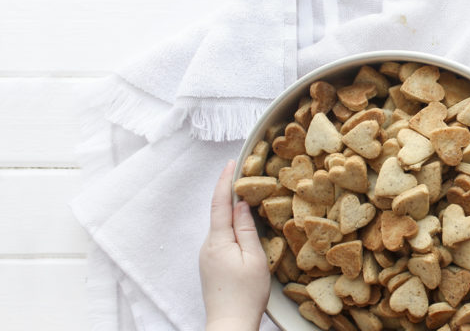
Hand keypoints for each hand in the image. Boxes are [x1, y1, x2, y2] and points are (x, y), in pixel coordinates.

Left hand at [199, 160, 269, 330]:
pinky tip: (245, 228)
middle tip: (246, 175)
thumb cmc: (245, 295)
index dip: (225, 181)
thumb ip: (246, 229)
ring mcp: (208, 256)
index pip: (220, 203)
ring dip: (233, 211)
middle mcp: (208, 246)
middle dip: (230, 193)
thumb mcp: (253, 258)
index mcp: (218, 241)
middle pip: (219, 213)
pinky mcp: (212, 265)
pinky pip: (223, 239)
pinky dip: (233, 228)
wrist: (229, 324)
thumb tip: (241, 204)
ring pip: (222, 227)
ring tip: (250, 198)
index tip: (231, 162)